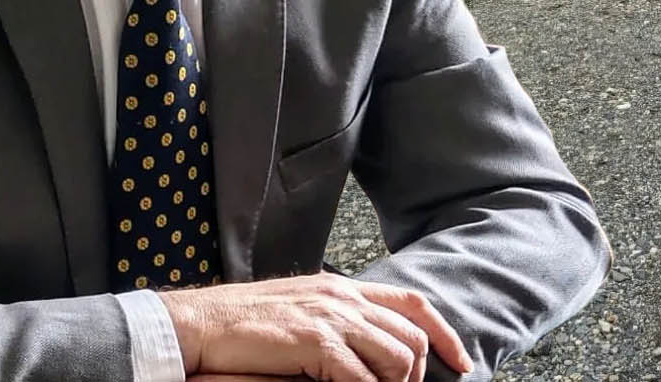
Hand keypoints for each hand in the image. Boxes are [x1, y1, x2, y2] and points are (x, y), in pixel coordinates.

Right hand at [160, 274, 472, 381]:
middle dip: (415, 375)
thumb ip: (335, 324)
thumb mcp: (301, 314)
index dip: (444, 334)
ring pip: (397, 358)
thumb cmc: (243, 325)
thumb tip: (363, 351)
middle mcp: (344, 298)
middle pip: (412, 336)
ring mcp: (331, 318)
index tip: (460, 363)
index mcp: (343, 288)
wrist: (200, 325)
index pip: (413, 304)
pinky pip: (361, 379)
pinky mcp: (315, 342)